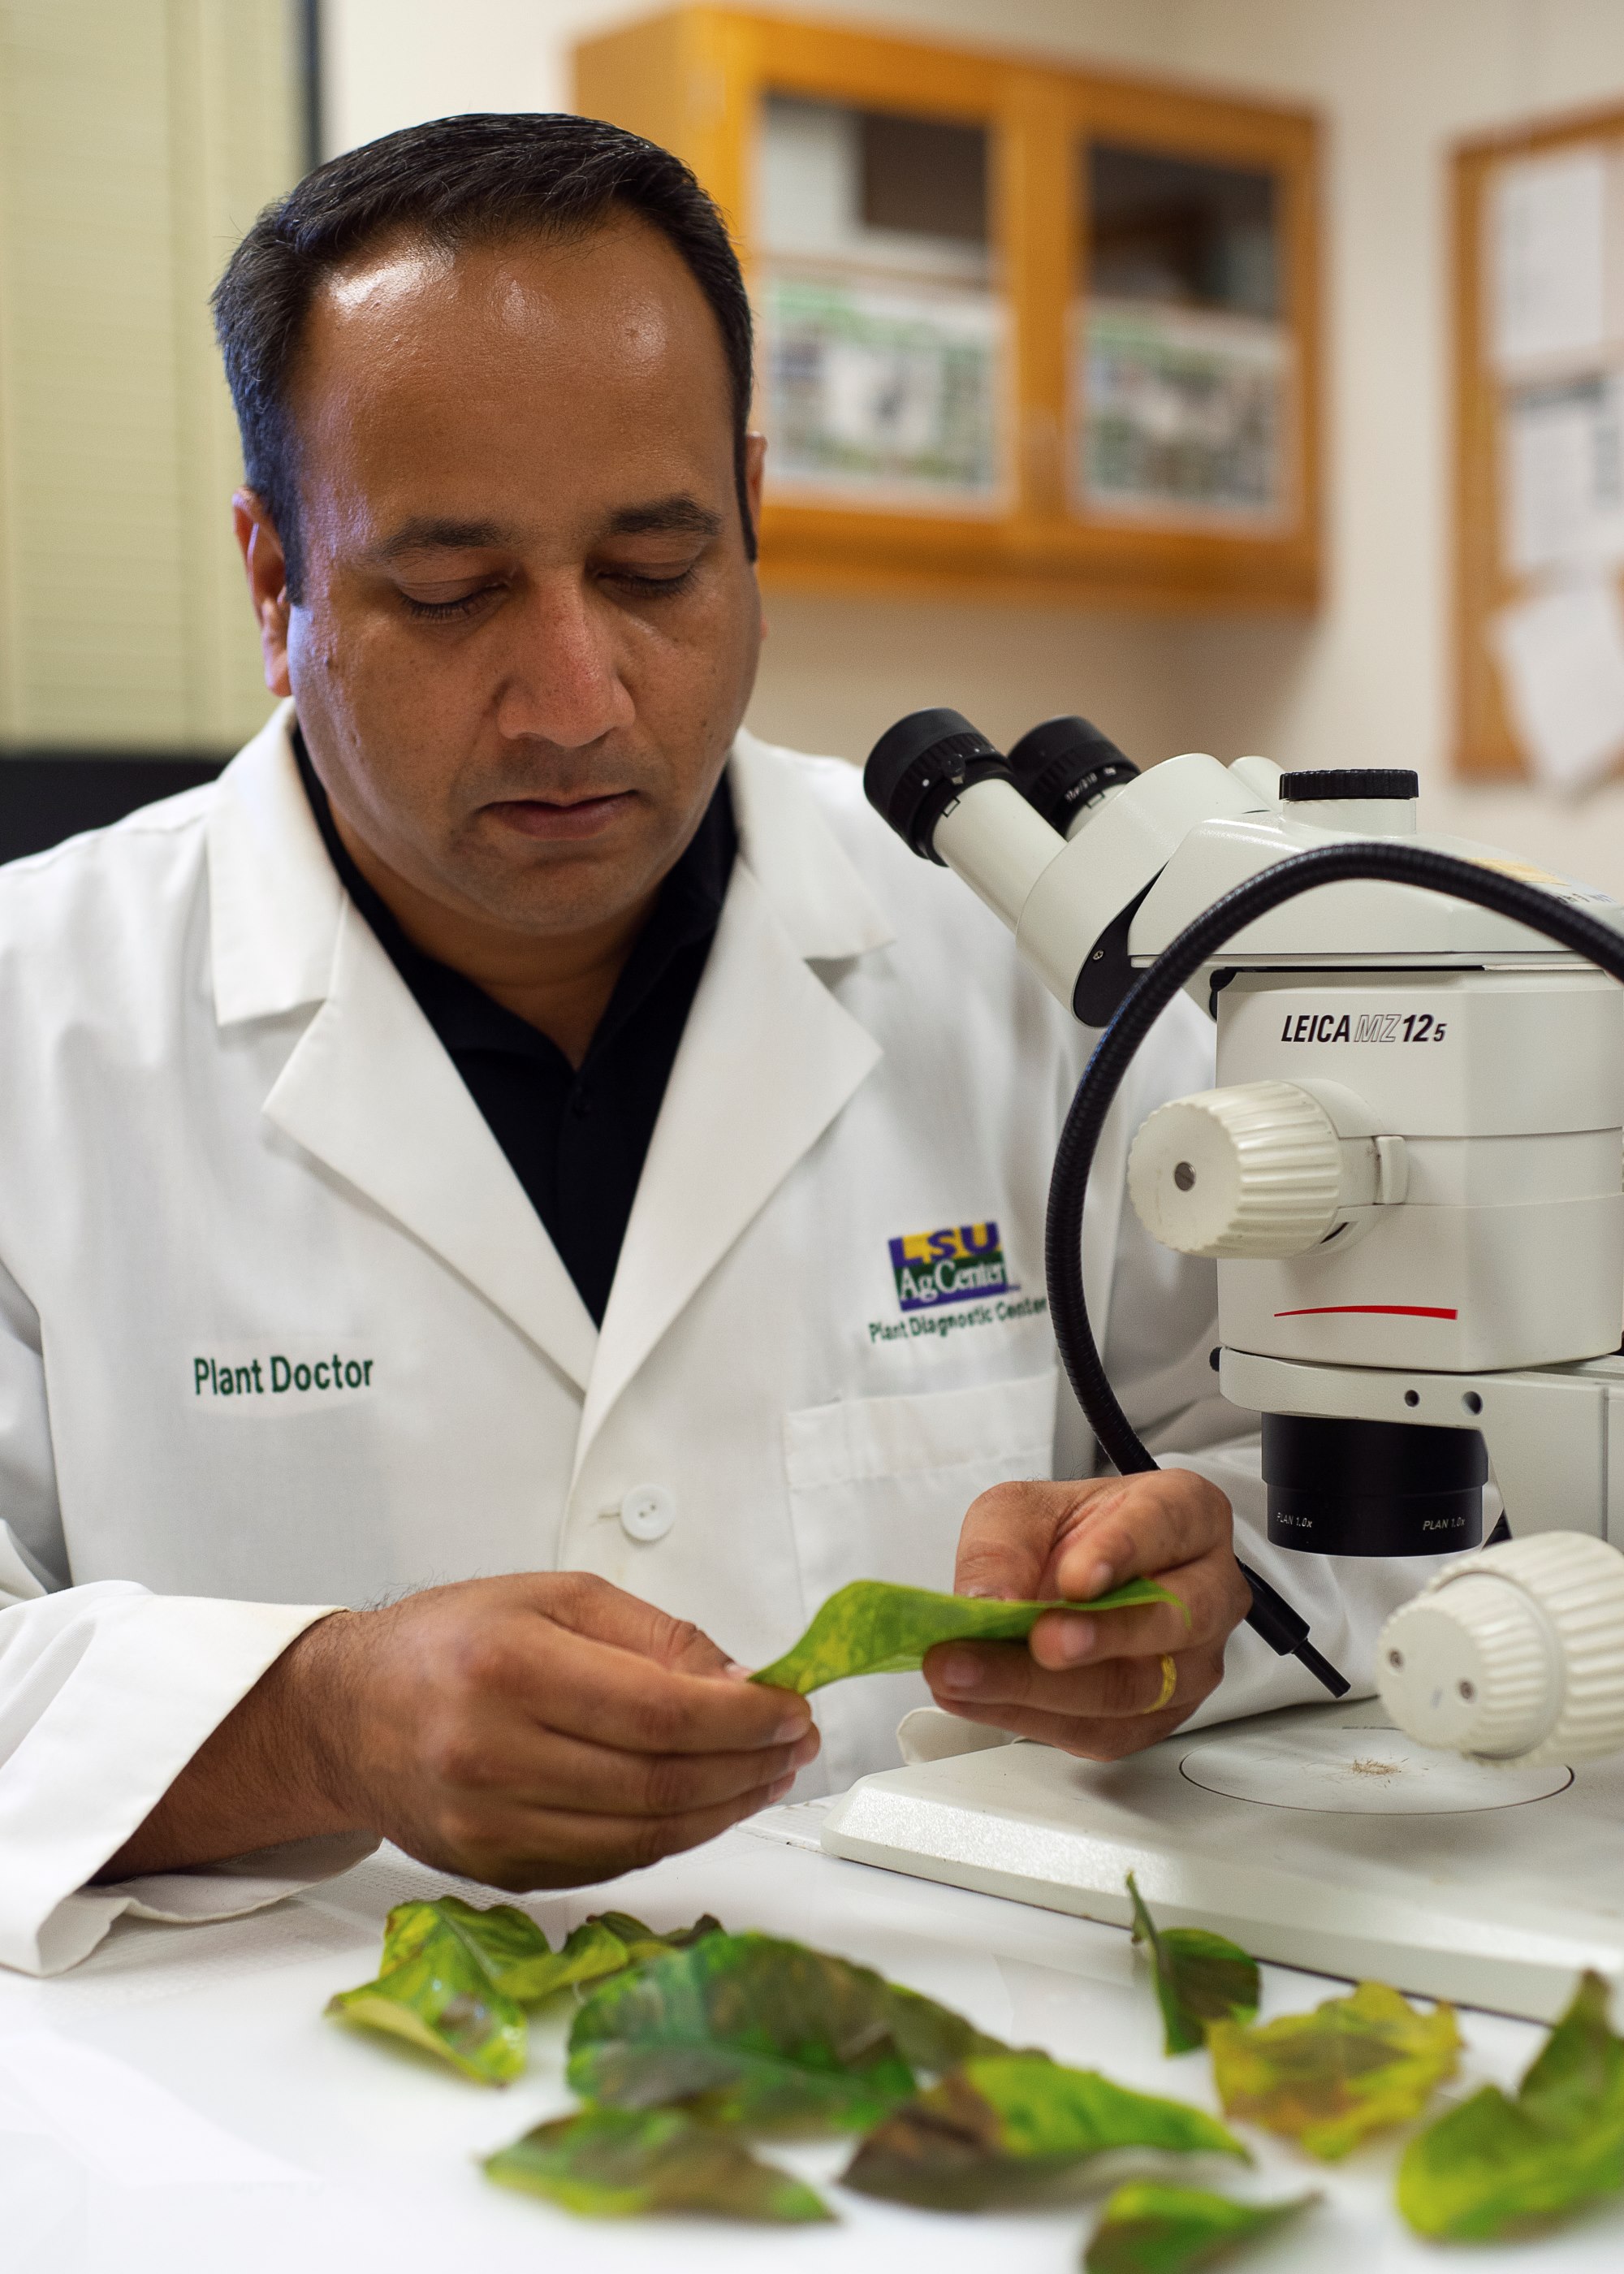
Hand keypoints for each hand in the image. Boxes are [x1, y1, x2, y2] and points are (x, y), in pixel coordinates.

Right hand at [101, 1573, 816, 1888]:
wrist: (347, 1713)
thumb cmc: (450, 1640)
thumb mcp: (553, 1597)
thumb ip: (654, 1636)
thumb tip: (742, 1682)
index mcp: (508, 1670)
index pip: (660, 1712)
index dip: (744, 1718)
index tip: (792, 1708)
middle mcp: (492, 1755)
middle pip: (659, 1781)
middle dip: (748, 1765)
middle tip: (795, 1742)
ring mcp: (490, 1826)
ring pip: (644, 1835)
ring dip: (724, 1810)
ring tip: (766, 1775)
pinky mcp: (495, 1870)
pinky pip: (610, 1864)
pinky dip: (673, 1839)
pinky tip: (707, 1807)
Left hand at [924, 1472, 1248, 1758]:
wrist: (1071, 1580)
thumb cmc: (1066, 1536)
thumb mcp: (1020, 1512)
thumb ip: (1003, 1547)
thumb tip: (987, 1601)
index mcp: (1187, 1513)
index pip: (1166, 1525)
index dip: (1122, 1552)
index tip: (1076, 1577)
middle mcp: (1208, 1589)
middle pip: (1170, 1619)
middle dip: (1098, 1635)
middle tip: (1037, 1640)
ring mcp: (1192, 1660)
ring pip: (1136, 1688)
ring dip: (1046, 1687)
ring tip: (976, 1674)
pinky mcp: (1158, 1717)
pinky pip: (1105, 1731)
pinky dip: (1033, 1717)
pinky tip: (981, 1698)